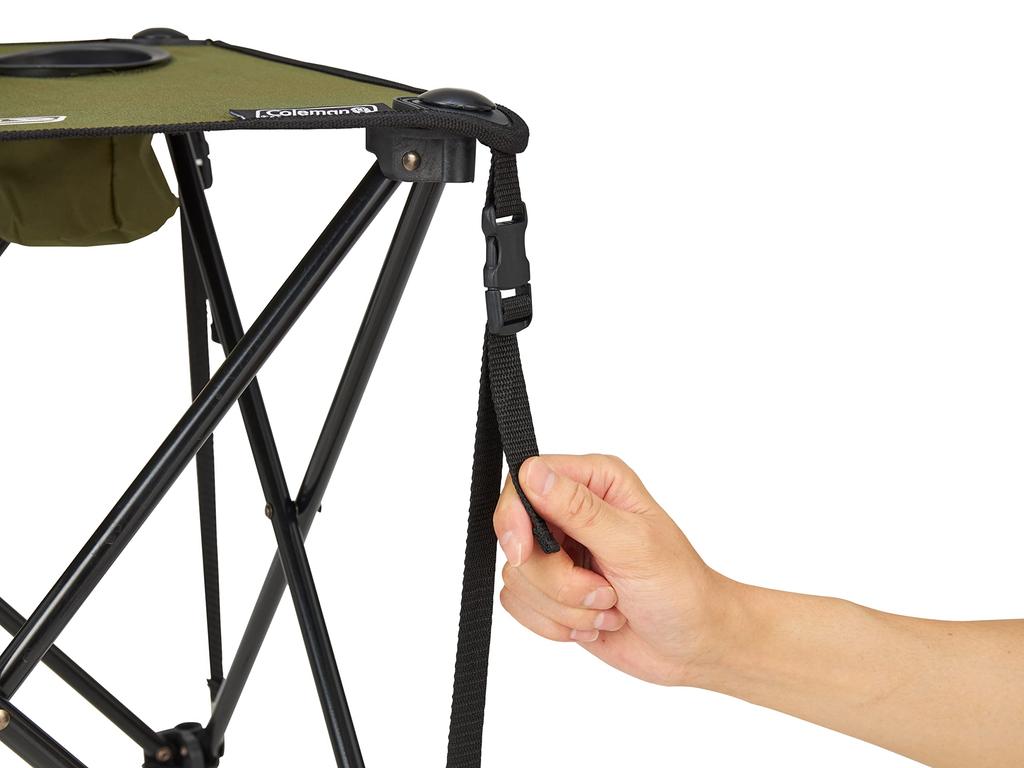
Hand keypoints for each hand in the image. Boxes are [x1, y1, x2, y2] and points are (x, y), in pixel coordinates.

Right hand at [494, 454, 733, 685]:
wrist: (693, 644)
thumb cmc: (679, 588)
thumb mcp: (632, 544)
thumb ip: (579, 509)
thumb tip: (533, 473)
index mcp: (596, 482)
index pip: (525, 480)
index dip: (515, 516)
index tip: (523, 552)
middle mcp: (572, 511)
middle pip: (516, 536)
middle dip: (556, 578)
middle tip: (603, 590)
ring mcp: (560, 553)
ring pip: (516, 576)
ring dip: (564, 606)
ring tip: (609, 606)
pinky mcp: (551, 590)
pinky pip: (518, 605)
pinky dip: (556, 625)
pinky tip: (595, 621)